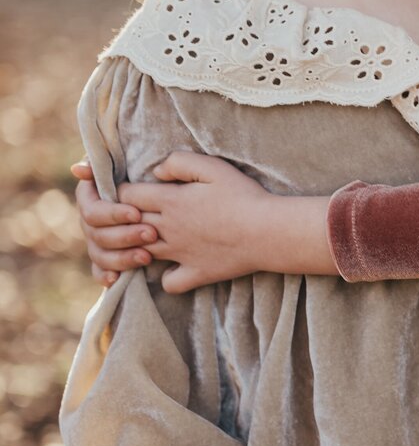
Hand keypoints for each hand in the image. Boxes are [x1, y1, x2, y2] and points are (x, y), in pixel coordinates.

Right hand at [73, 162, 158, 285]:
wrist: (153, 196)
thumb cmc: (138, 174)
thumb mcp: (123, 164)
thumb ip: (103, 163)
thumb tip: (79, 170)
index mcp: (89, 198)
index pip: (93, 211)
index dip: (114, 214)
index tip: (136, 213)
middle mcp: (88, 222)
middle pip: (98, 235)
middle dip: (125, 236)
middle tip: (151, 234)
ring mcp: (95, 242)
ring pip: (100, 256)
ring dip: (122, 258)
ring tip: (147, 257)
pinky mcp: (104, 260)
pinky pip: (98, 272)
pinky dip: (105, 277)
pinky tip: (116, 279)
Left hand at [113, 152, 272, 292]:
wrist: (268, 231)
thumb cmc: (244, 196)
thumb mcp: (213, 166)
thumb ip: (179, 162)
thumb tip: (157, 171)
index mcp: (170, 201)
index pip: (127, 196)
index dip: (122, 191)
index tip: (131, 190)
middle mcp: (169, 229)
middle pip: (129, 225)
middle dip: (124, 218)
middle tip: (135, 212)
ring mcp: (181, 254)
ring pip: (143, 252)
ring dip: (139, 245)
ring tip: (149, 237)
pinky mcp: (197, 273)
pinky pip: (170, 283)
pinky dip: (166, 277)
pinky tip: (174, 266)